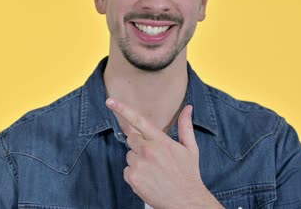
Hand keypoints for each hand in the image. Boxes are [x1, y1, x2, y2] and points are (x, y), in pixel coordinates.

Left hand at [105, 98, 222, 208]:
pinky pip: (127, 170)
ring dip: (137, 160)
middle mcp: (148, 151)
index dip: (122, 109)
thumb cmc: (188, 174)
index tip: (109, 101)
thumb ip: (185, 126)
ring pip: (129, 155)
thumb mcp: (190, 149)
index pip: (138, 120)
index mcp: (160, 141)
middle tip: (154, 157)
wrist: (187, 201)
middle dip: (139, 144)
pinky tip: (148, 179)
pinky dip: (134, 174)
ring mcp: (139, 165)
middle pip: (131, 139)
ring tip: (154, 171)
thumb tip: (188, 108)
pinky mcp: (132, 178)